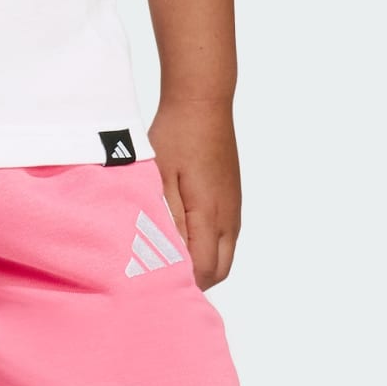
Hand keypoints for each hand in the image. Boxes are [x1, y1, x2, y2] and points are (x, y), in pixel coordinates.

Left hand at [150, 96, 241, 288]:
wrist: (202, 104)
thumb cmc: (176, 137)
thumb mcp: (160, 177)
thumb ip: (166, 219)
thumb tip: (169, 256)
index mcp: (210, 216)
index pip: (202, 270)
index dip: (180, 281)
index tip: (153, 279)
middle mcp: (228, 219)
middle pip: (218, 270)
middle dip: (193, 280)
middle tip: (160, 273)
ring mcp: (233, 210)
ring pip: (223, 255)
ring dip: (201, 263)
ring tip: (167, 255)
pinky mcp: (232, 199)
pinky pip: (225, 237)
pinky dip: (207, 246)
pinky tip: (182, 233)